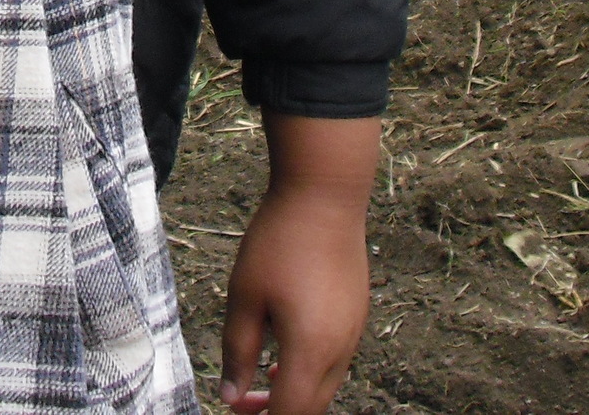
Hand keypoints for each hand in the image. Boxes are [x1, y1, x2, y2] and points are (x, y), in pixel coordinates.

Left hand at [219, 117, 374, 414]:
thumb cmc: (278, 243)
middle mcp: (340, 349)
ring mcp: (354, 331)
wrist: (325, 195)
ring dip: (296, 391)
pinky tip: (287, 350)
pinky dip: (311, 369)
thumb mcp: (245, 297)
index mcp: (311, 350)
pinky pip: (336, 359)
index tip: (236, 411)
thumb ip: (237, 352)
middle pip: (312, 406)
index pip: (290, 413)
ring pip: (326, 384)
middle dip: (278, 410)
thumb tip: (232, 396)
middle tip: (242, 401)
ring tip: (263, 379)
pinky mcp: (357, 313)